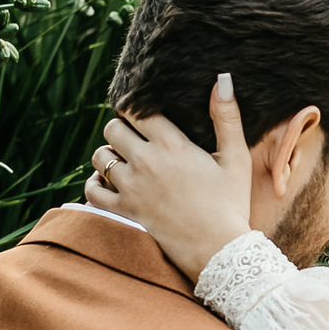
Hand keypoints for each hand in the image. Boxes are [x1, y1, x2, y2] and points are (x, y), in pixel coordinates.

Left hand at [85, 74, 252, 283]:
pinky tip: (106, 182)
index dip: (137, 106)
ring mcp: (130, 188)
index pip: (139, 110)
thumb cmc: (231, 203)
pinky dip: (95, 183)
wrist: (219, 250)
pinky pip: (92, 190)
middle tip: (132, 136)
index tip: (140, 111)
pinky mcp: (123, 211)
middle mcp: (145, 162)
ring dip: (107, 154)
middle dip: (121, 128)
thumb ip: (227, 117)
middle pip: (113, 128)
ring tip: (121, 158)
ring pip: (99, 156)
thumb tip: (222, 79)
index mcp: (172, 144)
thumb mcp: (236, 158)